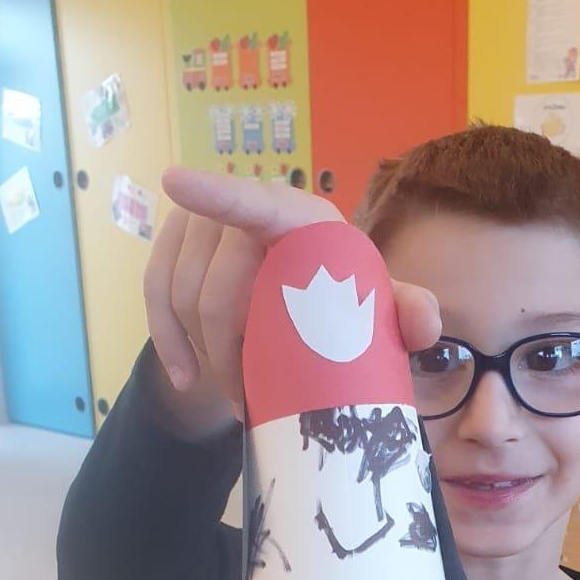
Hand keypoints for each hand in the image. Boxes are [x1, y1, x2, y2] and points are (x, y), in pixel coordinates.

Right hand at [143, 167, 441, 437]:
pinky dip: (168, 341)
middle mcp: (247, 209)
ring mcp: (205, 225)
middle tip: (250, 398)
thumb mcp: (379, 313)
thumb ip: (409, 313)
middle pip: (216, 285)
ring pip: (183, 296)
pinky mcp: (176, 248)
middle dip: (226, 351)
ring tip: (237, 393)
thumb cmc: (345, 301)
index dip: (217, 193)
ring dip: (203, 354)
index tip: (175, 182)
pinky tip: (187, 379)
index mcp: (301, 218)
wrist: (305, 308)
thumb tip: (424, 322)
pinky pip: (156, 294)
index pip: (255, 201)